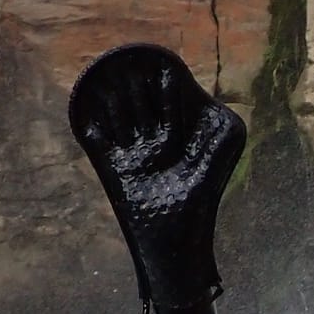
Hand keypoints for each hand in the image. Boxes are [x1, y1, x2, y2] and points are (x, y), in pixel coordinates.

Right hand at [68, 44, 246, 311]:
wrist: (177, 243)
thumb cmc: (199, 207)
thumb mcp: (215, 170)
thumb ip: (222, 141)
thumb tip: (226, 116)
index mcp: (176, 143)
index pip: (169, 109)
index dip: (167, 91)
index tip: (165, 70)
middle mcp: (153, 148)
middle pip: (141, 111)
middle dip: (136, 92)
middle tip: (129, 70)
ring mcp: (133, 160)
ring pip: (121, 125)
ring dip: (114, 106)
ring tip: (106, 84)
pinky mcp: (116, 174)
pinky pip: (101, 150)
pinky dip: (93, 135)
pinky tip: (87, 120)